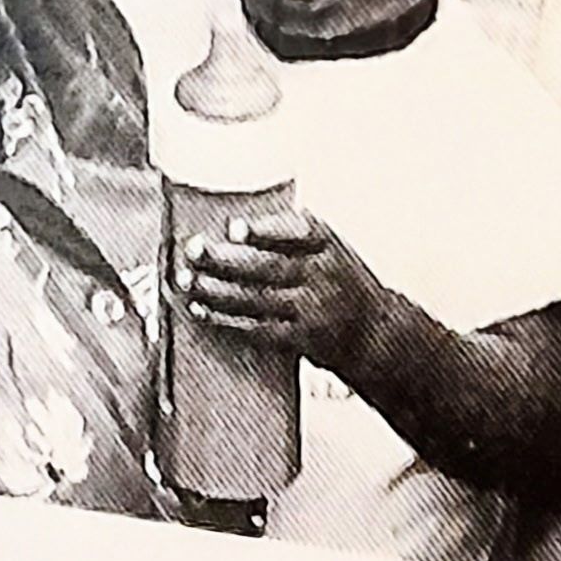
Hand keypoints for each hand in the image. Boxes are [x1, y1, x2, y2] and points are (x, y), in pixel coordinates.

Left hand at [176, 209, 386, 377]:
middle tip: (193, 249)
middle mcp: (321, 276)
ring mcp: (311, 310)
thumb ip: (292, 232)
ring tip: (185, 279)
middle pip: (268, 267)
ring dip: (215, 290)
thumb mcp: (330, 246)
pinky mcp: (300, 339)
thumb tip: (233, 220)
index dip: (264, 230)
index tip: (233, 226)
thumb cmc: (340, 279)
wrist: (375, 334)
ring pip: (256, 299)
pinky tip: (200, 309)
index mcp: (328, 244)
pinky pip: (257, 328)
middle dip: (225, 259)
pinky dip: (225, 319)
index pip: (298, 232)